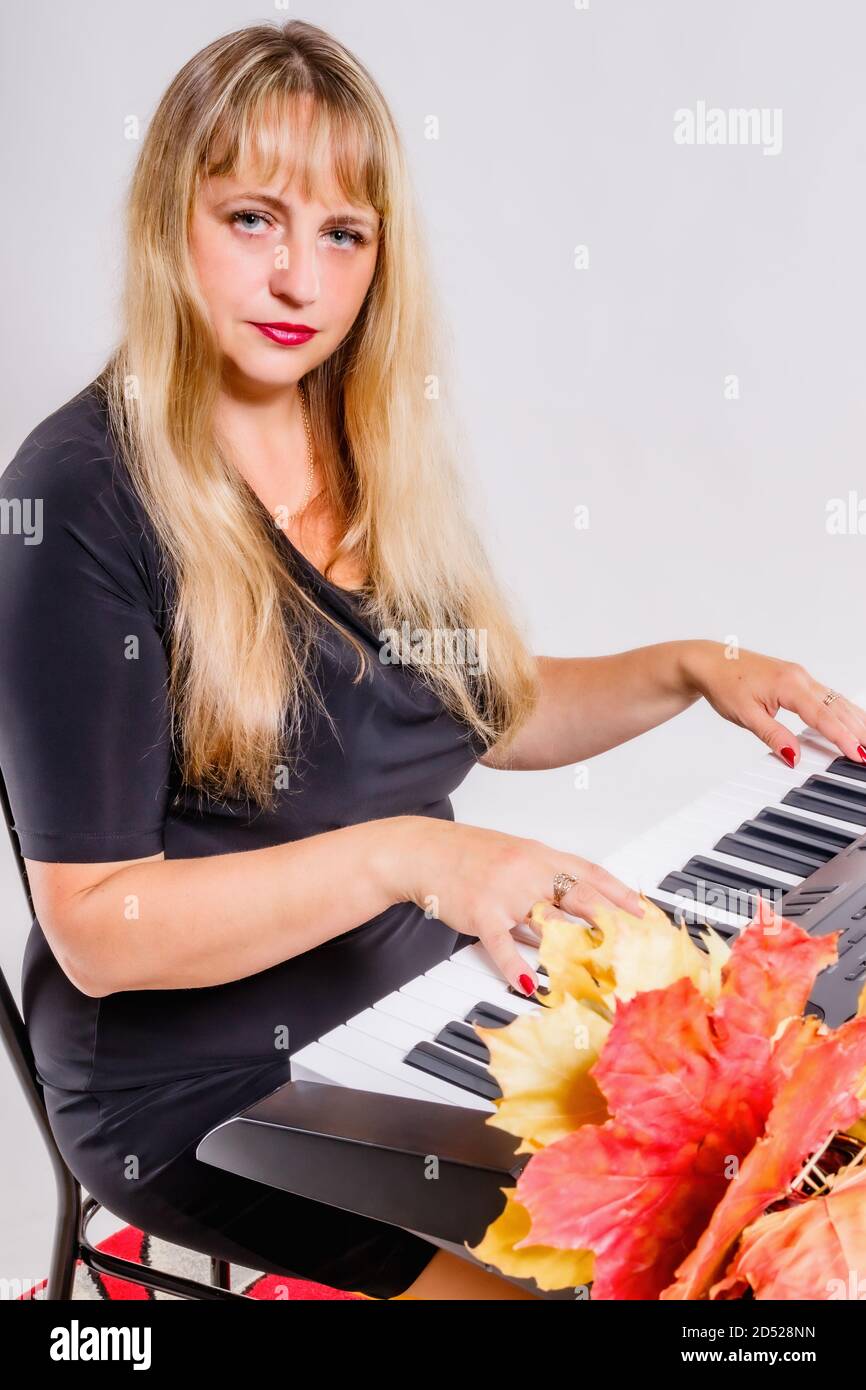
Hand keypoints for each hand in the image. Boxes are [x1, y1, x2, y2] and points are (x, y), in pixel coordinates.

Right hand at [394, 817, 645, 996]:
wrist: (423, 851)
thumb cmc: (469, 857)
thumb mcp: (513, 861)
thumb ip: (543, 886)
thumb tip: (572, 919)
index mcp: (540, 856)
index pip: (590, 873)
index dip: (620, 893)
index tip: (644, 912)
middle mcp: (528, 870)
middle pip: (580, 895)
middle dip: (613, 919)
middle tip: (636, 942)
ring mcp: (505, 891)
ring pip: (548, 920)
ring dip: (575, 946)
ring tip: (599, 967)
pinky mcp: (481, 911)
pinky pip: (502, 943)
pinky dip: (516, 965)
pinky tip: (529, 983)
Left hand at [681, 640, 865, 769]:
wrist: (710, 662)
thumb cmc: (724, 683)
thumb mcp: (745, 715)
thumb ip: (773, 736)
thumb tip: (794, 756)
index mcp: (788, 685)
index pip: (822, 716)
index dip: (842, 737)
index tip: (857, 753)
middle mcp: (799, 677)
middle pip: (837, 707)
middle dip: (857, 730)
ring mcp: (800, 676)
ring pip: (835, 700)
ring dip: (854, 719)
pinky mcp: (797, 678)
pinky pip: (826, 696)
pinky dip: (841, 710)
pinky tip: (850, 720)